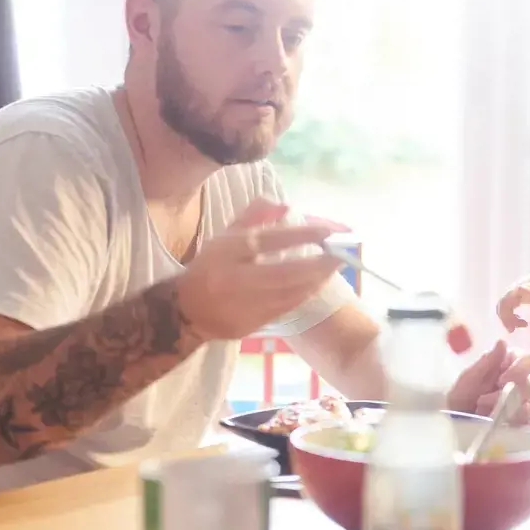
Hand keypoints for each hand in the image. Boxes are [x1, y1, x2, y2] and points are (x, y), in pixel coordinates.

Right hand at [177, 198, 344, 340]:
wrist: (186, 310)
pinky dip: (304, 294)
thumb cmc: (210, 267)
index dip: (300, 234)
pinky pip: (284, 308)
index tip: (327, 230)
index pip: (268, 240)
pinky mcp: (249, 323)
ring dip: (316, 280)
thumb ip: (252, 217)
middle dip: (318, 263)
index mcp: (226, 251)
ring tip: (335, 267)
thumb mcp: (225, 237)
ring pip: (288, 293)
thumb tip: (283, 205)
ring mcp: (241, 305)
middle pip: (284, 272)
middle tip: (343, 253)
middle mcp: (233, 278)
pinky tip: (317, 284)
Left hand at [447, 340, 529, 425]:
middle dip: (508, 395)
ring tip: (490, 416)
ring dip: (512, 410)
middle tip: (484, 402)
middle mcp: (522, 380)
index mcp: (509, 364)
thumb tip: (502, 342)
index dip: (519, 370)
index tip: (501, 381)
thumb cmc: (461, 397)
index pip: (528, 360)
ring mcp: (528, 400)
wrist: (455, 424)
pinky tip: (508, 423)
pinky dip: (523, 421)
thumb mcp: (468, 379)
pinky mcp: (528, 419)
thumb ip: (486, 362)